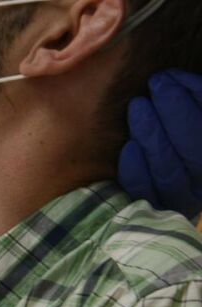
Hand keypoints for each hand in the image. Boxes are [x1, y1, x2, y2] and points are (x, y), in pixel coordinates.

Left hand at [120, 71, 201, 221]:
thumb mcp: (187, 118)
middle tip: (155, 86)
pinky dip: (137, 171)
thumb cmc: (174, 136)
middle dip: (175, 113)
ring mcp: (182, 200)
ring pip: (170, 172)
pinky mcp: (153, 211)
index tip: (169, 77)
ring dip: (153, 136)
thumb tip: (176, 79)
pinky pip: (145, 194)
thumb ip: (193, 97)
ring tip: (138, 106)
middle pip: (196, 151)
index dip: (193, 99)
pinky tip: (129, 147)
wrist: (151, 183)